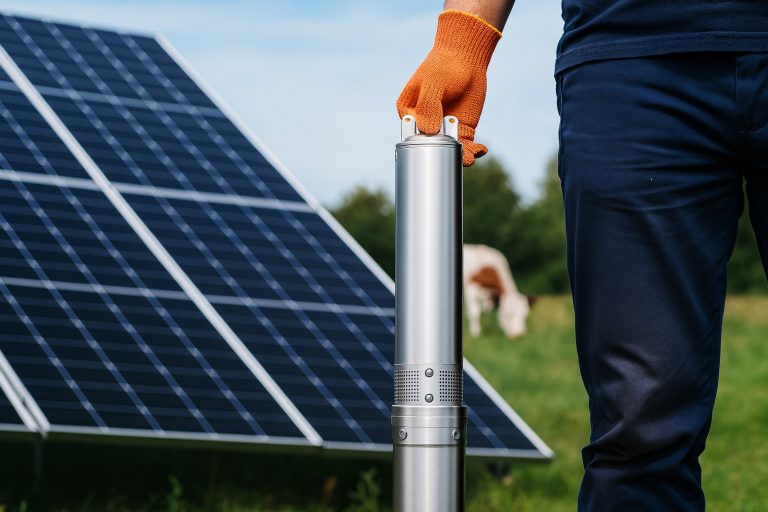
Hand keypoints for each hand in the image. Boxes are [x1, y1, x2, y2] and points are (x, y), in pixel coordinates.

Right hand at [396, 11, 500, 166]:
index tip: (435, 148)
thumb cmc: (444, 66)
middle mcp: (425, 123)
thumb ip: (428, 106)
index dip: (422, 144)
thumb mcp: (433, 84)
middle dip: (443, 153)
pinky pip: (465, 144)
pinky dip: (473, 149)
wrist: (466, 56)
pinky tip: (481, 150)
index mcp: (409, 112)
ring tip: (470, 158)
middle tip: (458, 155)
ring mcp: (444, 127)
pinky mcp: (461, 127)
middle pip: (432, 145)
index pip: (412, 133)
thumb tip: (429, 131)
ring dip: (460, 155)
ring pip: (450, 147)